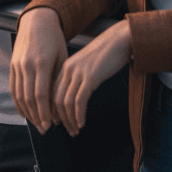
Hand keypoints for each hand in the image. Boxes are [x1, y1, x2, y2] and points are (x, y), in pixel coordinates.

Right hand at [10, 8, 68, 133]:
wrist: (37, 20)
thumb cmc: (54, 39)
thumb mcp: (62, 57)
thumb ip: (58, 79)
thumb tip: (58, 104)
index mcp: (41, 63)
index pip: (41, 94)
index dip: (44, 112)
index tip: (50, 125)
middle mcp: (26, 65)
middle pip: (29, 98)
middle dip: (36, 116)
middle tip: (44, 130)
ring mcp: (17, 64)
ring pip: (19, 94)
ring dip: (27, 112)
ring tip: (35, 123)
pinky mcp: (12, 64)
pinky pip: (13, 87)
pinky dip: (17, 102)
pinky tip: (24, 111)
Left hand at [52, 18, 131, 136]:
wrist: (119, 40)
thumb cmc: (106, 54)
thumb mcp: (87, 66)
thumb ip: (79, 78)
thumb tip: (76, 98)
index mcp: (65, 67)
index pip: (52, 92)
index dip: (53, 110)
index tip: (58, 123)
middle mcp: (68, 69)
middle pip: (56, 99)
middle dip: (60, 119)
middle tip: (68, 131)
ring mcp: (78, 73)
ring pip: (66, 102)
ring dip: (70, 120)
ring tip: (76, 130)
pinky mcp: (90, 77)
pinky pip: (79, 101)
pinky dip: (78, 115)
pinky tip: (82, 123)